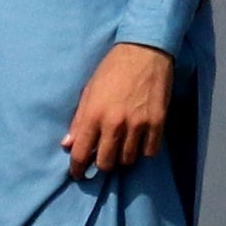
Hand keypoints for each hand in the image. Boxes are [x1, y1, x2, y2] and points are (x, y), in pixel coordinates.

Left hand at [64, 42, 175, 174]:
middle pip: (106, 163)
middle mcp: (115, 123)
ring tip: (122, 145)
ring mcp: (138, 124)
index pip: (80, 153)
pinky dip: (144, 150)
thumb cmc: (112, 70)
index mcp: (93, 115)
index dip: (77, 169)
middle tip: (103, 156)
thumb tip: (67, 144)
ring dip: (123, 157)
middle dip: (101, 163)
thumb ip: (78, 120)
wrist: (144, 52)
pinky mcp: (157, 123)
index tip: (78, 173)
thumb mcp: (89, 91)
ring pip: (128, 160)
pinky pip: (149, 152)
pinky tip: (140, 140)